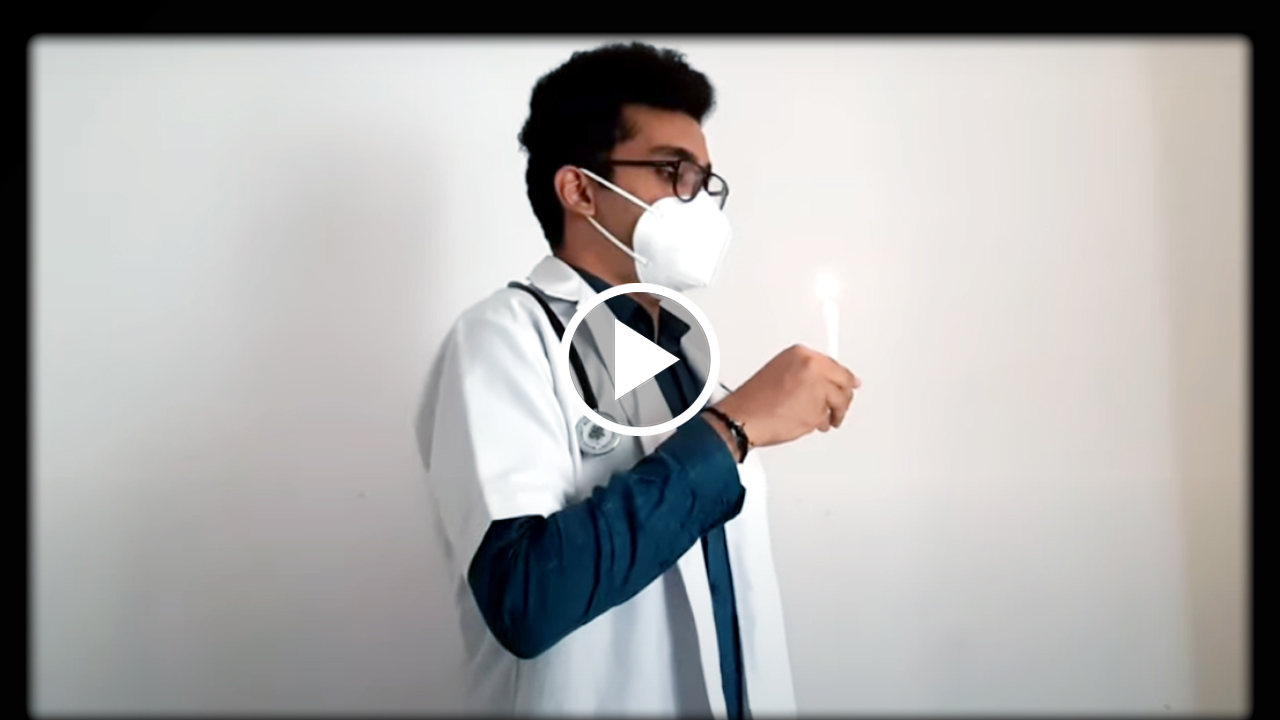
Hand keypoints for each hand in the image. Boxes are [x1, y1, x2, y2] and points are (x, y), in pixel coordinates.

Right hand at [713, 344, 859, 448]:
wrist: (743, 418)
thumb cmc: (756, 400)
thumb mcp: (781, 372)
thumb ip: (807, 373)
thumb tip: (828, 382)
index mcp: (801, 353)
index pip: (834, 364)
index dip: (845, 377)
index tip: (854, 381)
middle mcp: (811, 367)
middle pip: (844, 381)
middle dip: (843, 397)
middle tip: (839, 407)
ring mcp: (816, 388)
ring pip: (840, 401)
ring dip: (834, 413)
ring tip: (821, 419)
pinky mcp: (817, 410)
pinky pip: (828, 417)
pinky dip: (821, 423)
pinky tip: (807, 422)